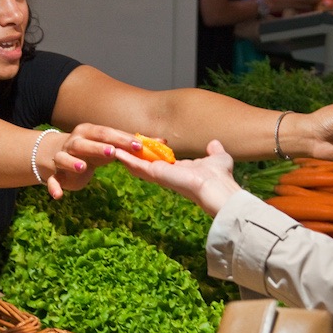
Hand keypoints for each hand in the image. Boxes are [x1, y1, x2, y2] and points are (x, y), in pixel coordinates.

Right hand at [44, 123, 139, 198]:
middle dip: (98, 147)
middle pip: (85, 143)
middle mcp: (73, 142)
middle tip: (112, 152)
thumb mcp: (111, 144)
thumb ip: (133, 144)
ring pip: (64, 158)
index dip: (121, 139)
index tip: (138, 145)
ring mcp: (62, 157)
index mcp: (88, 132)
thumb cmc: (94, 149)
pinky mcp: (56, 174)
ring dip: (72, 163)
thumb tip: (162, 142)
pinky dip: (54, 187)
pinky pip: (53, 180)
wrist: (64, 157)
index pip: (105, 133)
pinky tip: (58, 196)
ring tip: (83, 167)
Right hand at [115, 140, 241, 216]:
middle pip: (148, 164)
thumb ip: (215, 151)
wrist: (217, 189)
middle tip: (121, 146)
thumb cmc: (220, 177)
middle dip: (135, 156)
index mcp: (182, 170)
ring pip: (140, 166)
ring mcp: (162, 175)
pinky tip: (115, 152)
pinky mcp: (157, 174)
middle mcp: (170, 174)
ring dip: (127, 157)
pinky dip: (127, 159)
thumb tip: (214, 143)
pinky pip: (138, 166)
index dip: (153, 154)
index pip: (164, 162)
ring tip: (112, 148)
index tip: (143, 146)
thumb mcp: (219, 158)